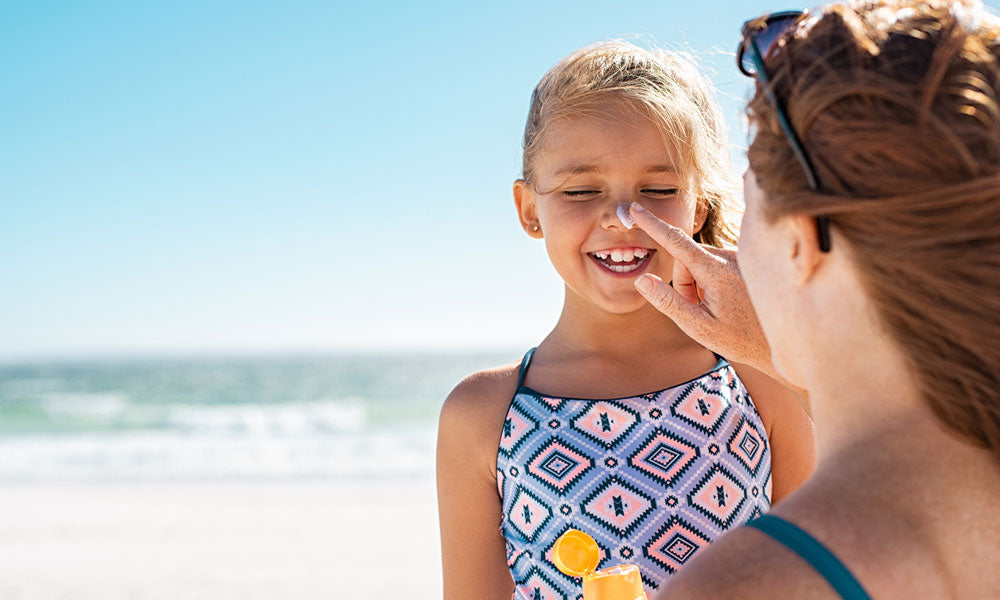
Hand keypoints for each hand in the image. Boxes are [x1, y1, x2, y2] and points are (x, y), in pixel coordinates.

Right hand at [629, 202, 777, 380]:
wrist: (785, 341)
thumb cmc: (741, 340)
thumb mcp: (699, 327)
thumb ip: (669, 302)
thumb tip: (643, 280)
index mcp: (717, 271)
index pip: (676, 242)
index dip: (652, 225)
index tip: (634, 209)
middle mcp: (730, 257)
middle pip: (686, 260)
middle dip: (684, 283)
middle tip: (700, 311)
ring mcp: (739, 258)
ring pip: (699, 263)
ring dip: (699, 284)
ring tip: (718, 309)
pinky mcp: (745, 261)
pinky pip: (715, 265)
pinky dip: (712, 282)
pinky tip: (730, 302)